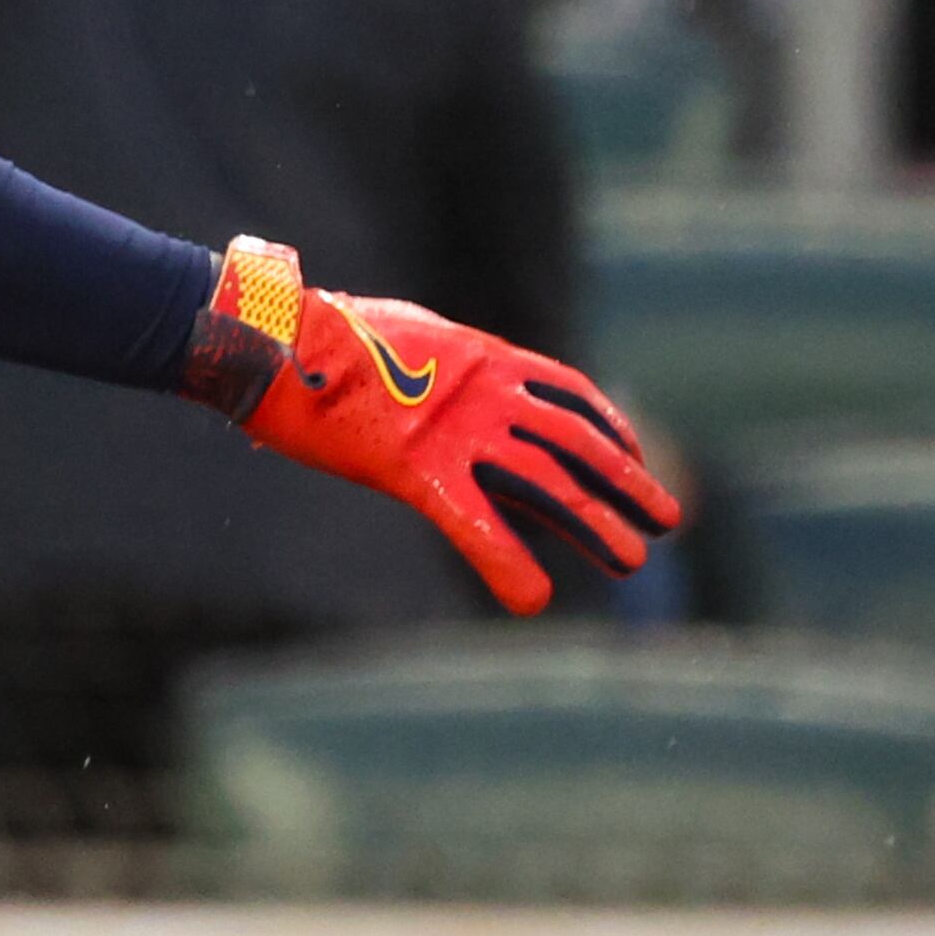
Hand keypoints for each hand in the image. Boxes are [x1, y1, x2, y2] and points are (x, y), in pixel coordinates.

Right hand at [184, 236, 678, 614]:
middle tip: (665, 518)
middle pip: (577, 444)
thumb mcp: (400, 336)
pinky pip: (475, 526)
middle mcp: (484, 392)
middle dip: (626, 483)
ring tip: (632, 561)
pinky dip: (508, 565)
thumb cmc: (316, 336)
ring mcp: (455, 432)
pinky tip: (532, 600)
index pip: (569, 392)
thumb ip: (437, 365)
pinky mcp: (415, 469)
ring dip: (596, 525)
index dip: (610, 427)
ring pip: (548, 485)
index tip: (632, 456)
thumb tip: (447, 380)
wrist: (269, 337)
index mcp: (481, 355)